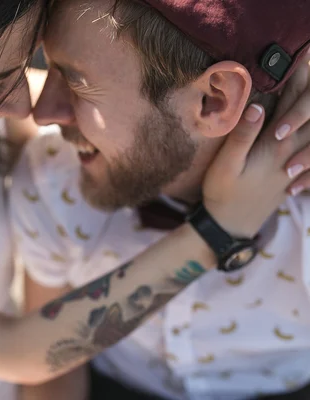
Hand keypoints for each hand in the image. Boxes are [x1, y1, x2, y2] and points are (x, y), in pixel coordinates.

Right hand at [202, 56, 309, 237]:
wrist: (232, 226)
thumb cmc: (223, 194)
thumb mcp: (226, 166)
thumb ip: (242, 136)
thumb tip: (256, 105)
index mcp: (274, 146)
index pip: (290, 105)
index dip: (296, 79)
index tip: (300, 56)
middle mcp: (289, 151)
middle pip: (306, 113)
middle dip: (308, 88)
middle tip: (309, 62)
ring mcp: (292, 162)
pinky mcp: (289, 171)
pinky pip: (308, 144)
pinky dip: (309, 129)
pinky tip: (306, 126)